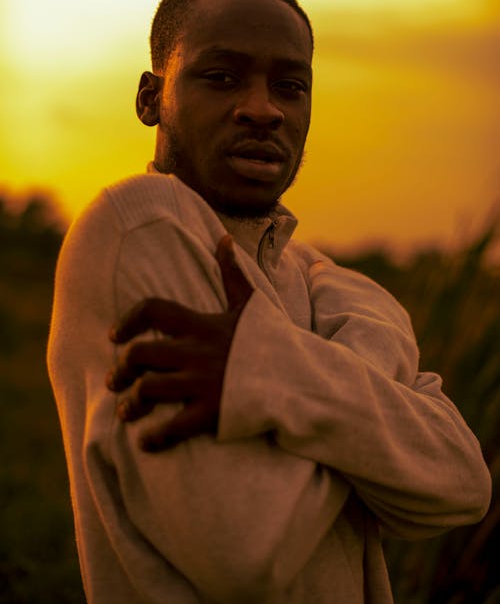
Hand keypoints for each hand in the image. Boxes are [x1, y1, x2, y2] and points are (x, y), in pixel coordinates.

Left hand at [105, 234, 252, 450]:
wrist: (301, 378)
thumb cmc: (272, 340)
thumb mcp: (251, 302)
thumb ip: (232, 271)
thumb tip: (223, 237)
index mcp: (202, 324)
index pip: (153, 309)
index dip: (127, 319)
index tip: (113, 335)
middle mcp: (197, 351)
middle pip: (141, 352)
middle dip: (122, 367)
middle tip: (115, 379)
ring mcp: (203, 382)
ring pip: (148, 389)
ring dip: (131, 402)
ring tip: (126, 410)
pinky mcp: (212, 413)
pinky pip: (172, 427)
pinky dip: (154, 438)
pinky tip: (145, 442)